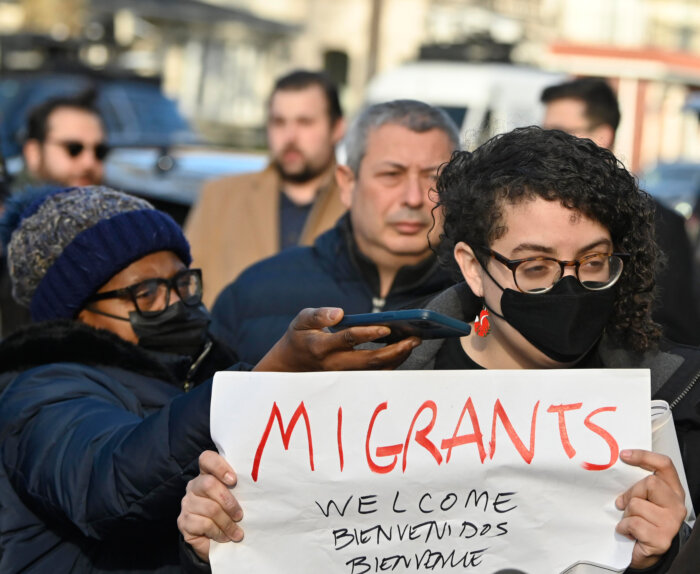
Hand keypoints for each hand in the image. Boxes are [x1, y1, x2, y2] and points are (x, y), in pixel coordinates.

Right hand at [177, 451, 243, 562]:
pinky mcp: (183, 521)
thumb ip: (239, 489)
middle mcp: (194, 486)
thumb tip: (255, 486)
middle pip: (209, 484)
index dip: (219, 466)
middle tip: (240, 515)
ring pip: (210, 508)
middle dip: (229, 502)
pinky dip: (218, 532)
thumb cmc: (229, 514)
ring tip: (237, 532)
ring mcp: (187, 503)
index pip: (206, 459)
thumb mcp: (236, 498)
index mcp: (207, 474)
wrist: (215, 541)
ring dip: (227, 522)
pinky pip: (204, 524)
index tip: (233, 480)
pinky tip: (224, 537)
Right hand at [254, 307, 419, 371]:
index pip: (347, 339)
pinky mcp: (350, 379)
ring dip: (396, 359)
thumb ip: (318, 315)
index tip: (387, 327)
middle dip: (393, 351)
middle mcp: (334, 364)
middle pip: (368, 361)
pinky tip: (402, 351)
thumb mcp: (301, 321)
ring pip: (374, 371)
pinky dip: (390, 364)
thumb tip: (339, 312)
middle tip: (414, 339)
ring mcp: (343, 375)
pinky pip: (373, 374)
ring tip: (413, 343)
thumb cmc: (300, 337)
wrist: (290, 366)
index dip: (367, 334)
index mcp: (321, 346)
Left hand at [615, 449, 686, 568]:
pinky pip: (634, 523)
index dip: (644, 456)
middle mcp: (677, 505)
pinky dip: (624, 527)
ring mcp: (671, 523)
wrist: (646, 551)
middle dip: (631, 493)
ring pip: (637, 504)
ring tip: (630, 522)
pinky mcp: (661, 539)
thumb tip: (616, 467)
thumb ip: (638, 484)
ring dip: (626, 514)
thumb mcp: (642, 498)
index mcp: (673, 490)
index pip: (664, 465)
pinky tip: (628, 532)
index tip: (623, 455)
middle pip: (649, 483)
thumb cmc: (642, 521)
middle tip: (625, 504)